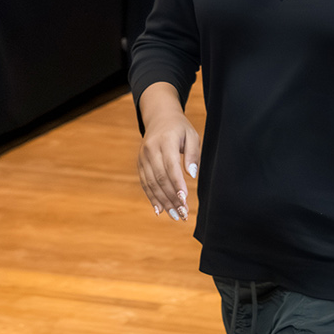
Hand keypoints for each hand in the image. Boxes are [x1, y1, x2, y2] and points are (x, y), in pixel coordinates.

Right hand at [136, 84, 200, 221]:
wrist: (159, 118)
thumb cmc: (180, 128)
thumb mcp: (192, 135)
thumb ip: (193, 154)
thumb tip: (192, 175)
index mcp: (166, 140)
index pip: (171, 166)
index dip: (177, 184)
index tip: (185, 199)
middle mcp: (151, 149)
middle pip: (160, 178)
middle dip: (171, 197)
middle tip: (183, 213)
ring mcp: (143, 157)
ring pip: (151, 183)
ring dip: (163, 201)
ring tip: (175, 215)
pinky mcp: (140, 163)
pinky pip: (145, 183)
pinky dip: (152, 197)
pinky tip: (160, 210)